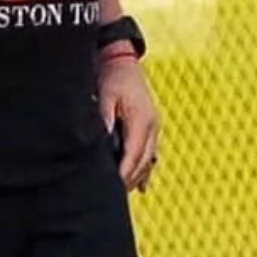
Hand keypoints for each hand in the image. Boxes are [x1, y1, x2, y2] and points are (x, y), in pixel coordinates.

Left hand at [98, 56, 158, 192]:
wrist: (122, 60)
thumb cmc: (113, 77)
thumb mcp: (105, 95)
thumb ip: (104, 117)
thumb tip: (103, 138)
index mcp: (142, 119)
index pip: (134, 154)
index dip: (124, 173)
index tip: (113, 187)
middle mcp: (152, 125)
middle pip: (143, 161)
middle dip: (130, 179)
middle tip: (114, 197)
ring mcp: (153, 126)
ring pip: (148, 160)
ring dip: (137, 177)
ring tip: (123, 193)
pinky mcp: (150, 125)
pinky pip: (150, 153)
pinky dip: (145, 170)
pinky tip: (142, 186)